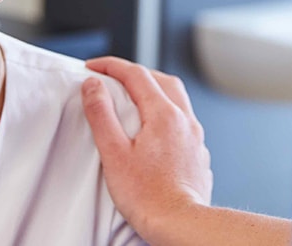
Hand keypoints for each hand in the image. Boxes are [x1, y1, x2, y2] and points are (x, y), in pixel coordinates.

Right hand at [81, 56, 213, 240]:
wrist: (181, 224)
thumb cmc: (147, 196)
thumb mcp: (114, 152)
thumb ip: (102, 114)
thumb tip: (93, 85)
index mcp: (163, 114)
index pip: (136, 74)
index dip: (111, 66)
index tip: (93, 67)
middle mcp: (184, 120)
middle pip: (162, 80)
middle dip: (136, 72)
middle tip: (113, 77)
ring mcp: (195, 137)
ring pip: (177, 98)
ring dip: (155, 90)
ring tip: (134, 97)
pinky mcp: (198, 153)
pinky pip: (184, 120)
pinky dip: (166, 112)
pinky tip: (155, 128)